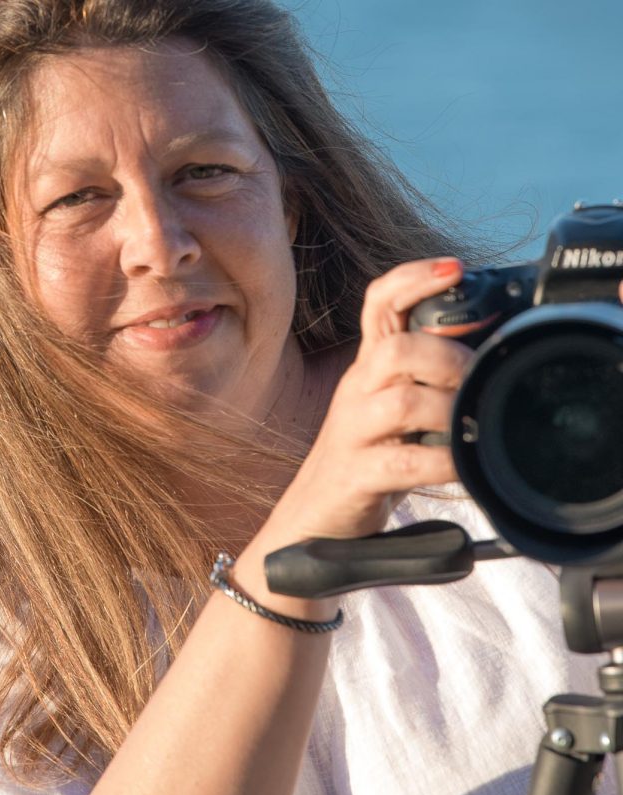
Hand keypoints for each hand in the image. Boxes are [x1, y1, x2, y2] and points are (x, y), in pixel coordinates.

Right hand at [273, 257, 473, 539]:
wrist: (315, 514)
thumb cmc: (369, 458)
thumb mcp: (395, 409)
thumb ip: (429, 381)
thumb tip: (492, 355)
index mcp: (368, 368)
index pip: (379, 304)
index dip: (413, 278)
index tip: (454, 267)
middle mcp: (356, 391)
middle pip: (395, 348)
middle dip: (448, 357)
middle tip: (476, 379)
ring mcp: (352, 432)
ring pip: (400, 400)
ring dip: (449, 409)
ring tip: (469, 424)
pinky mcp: (355, 474)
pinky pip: (403, 463)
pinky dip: (444, 463)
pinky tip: (461, 467)